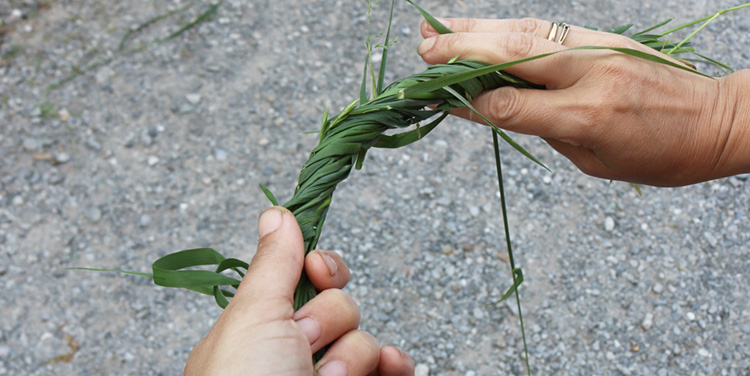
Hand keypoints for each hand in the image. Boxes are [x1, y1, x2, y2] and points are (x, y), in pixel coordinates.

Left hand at [184, 207, 413, 375]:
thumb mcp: (252, 317)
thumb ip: (272, 264)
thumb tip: (278, 214)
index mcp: (260, 326)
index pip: (303, 278)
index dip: (318, 268)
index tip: (318, 270)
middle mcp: (294, 351)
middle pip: (339, 304)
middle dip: (327, 322)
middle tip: (301, 348)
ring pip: (366, 338)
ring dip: (352, 357)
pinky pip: (391, 368)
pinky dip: (395, 366)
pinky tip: (393, 368)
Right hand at [418, 17, 749, 185]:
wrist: (717, 120)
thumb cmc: (659, 156)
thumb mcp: (596, 163)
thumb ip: (546, 131)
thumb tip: (498, 109)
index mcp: (586, 117)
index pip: (509, 106)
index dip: (469, 103)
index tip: (439, 100)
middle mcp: (587, 74)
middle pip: (510, 56)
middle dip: (461, 52)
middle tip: (421, 51)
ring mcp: (596, 48)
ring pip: (523, 33)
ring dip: (476, 30)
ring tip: (437, 30)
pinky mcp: (602, 36)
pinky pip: (544, 29)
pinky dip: (507, 28)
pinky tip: (482, 27)